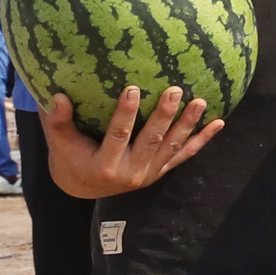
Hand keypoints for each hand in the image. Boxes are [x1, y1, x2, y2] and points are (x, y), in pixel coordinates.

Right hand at [39, 87, 221, 197]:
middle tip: (175, 90)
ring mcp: (149, 174)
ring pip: (171, 147)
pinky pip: (184, 155)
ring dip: (188, 124)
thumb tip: (56, 95)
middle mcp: (130, 173)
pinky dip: (202, 140)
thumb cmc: (69, 157)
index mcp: (104, 165)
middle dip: (164, 116)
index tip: (132, 88)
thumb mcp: (60, 142)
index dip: (125, 114)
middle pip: (151, 141)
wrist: (84, 186)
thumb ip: (57, 121)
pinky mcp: (161, 171)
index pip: (117, 136)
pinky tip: (219, 122)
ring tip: (201, 101)